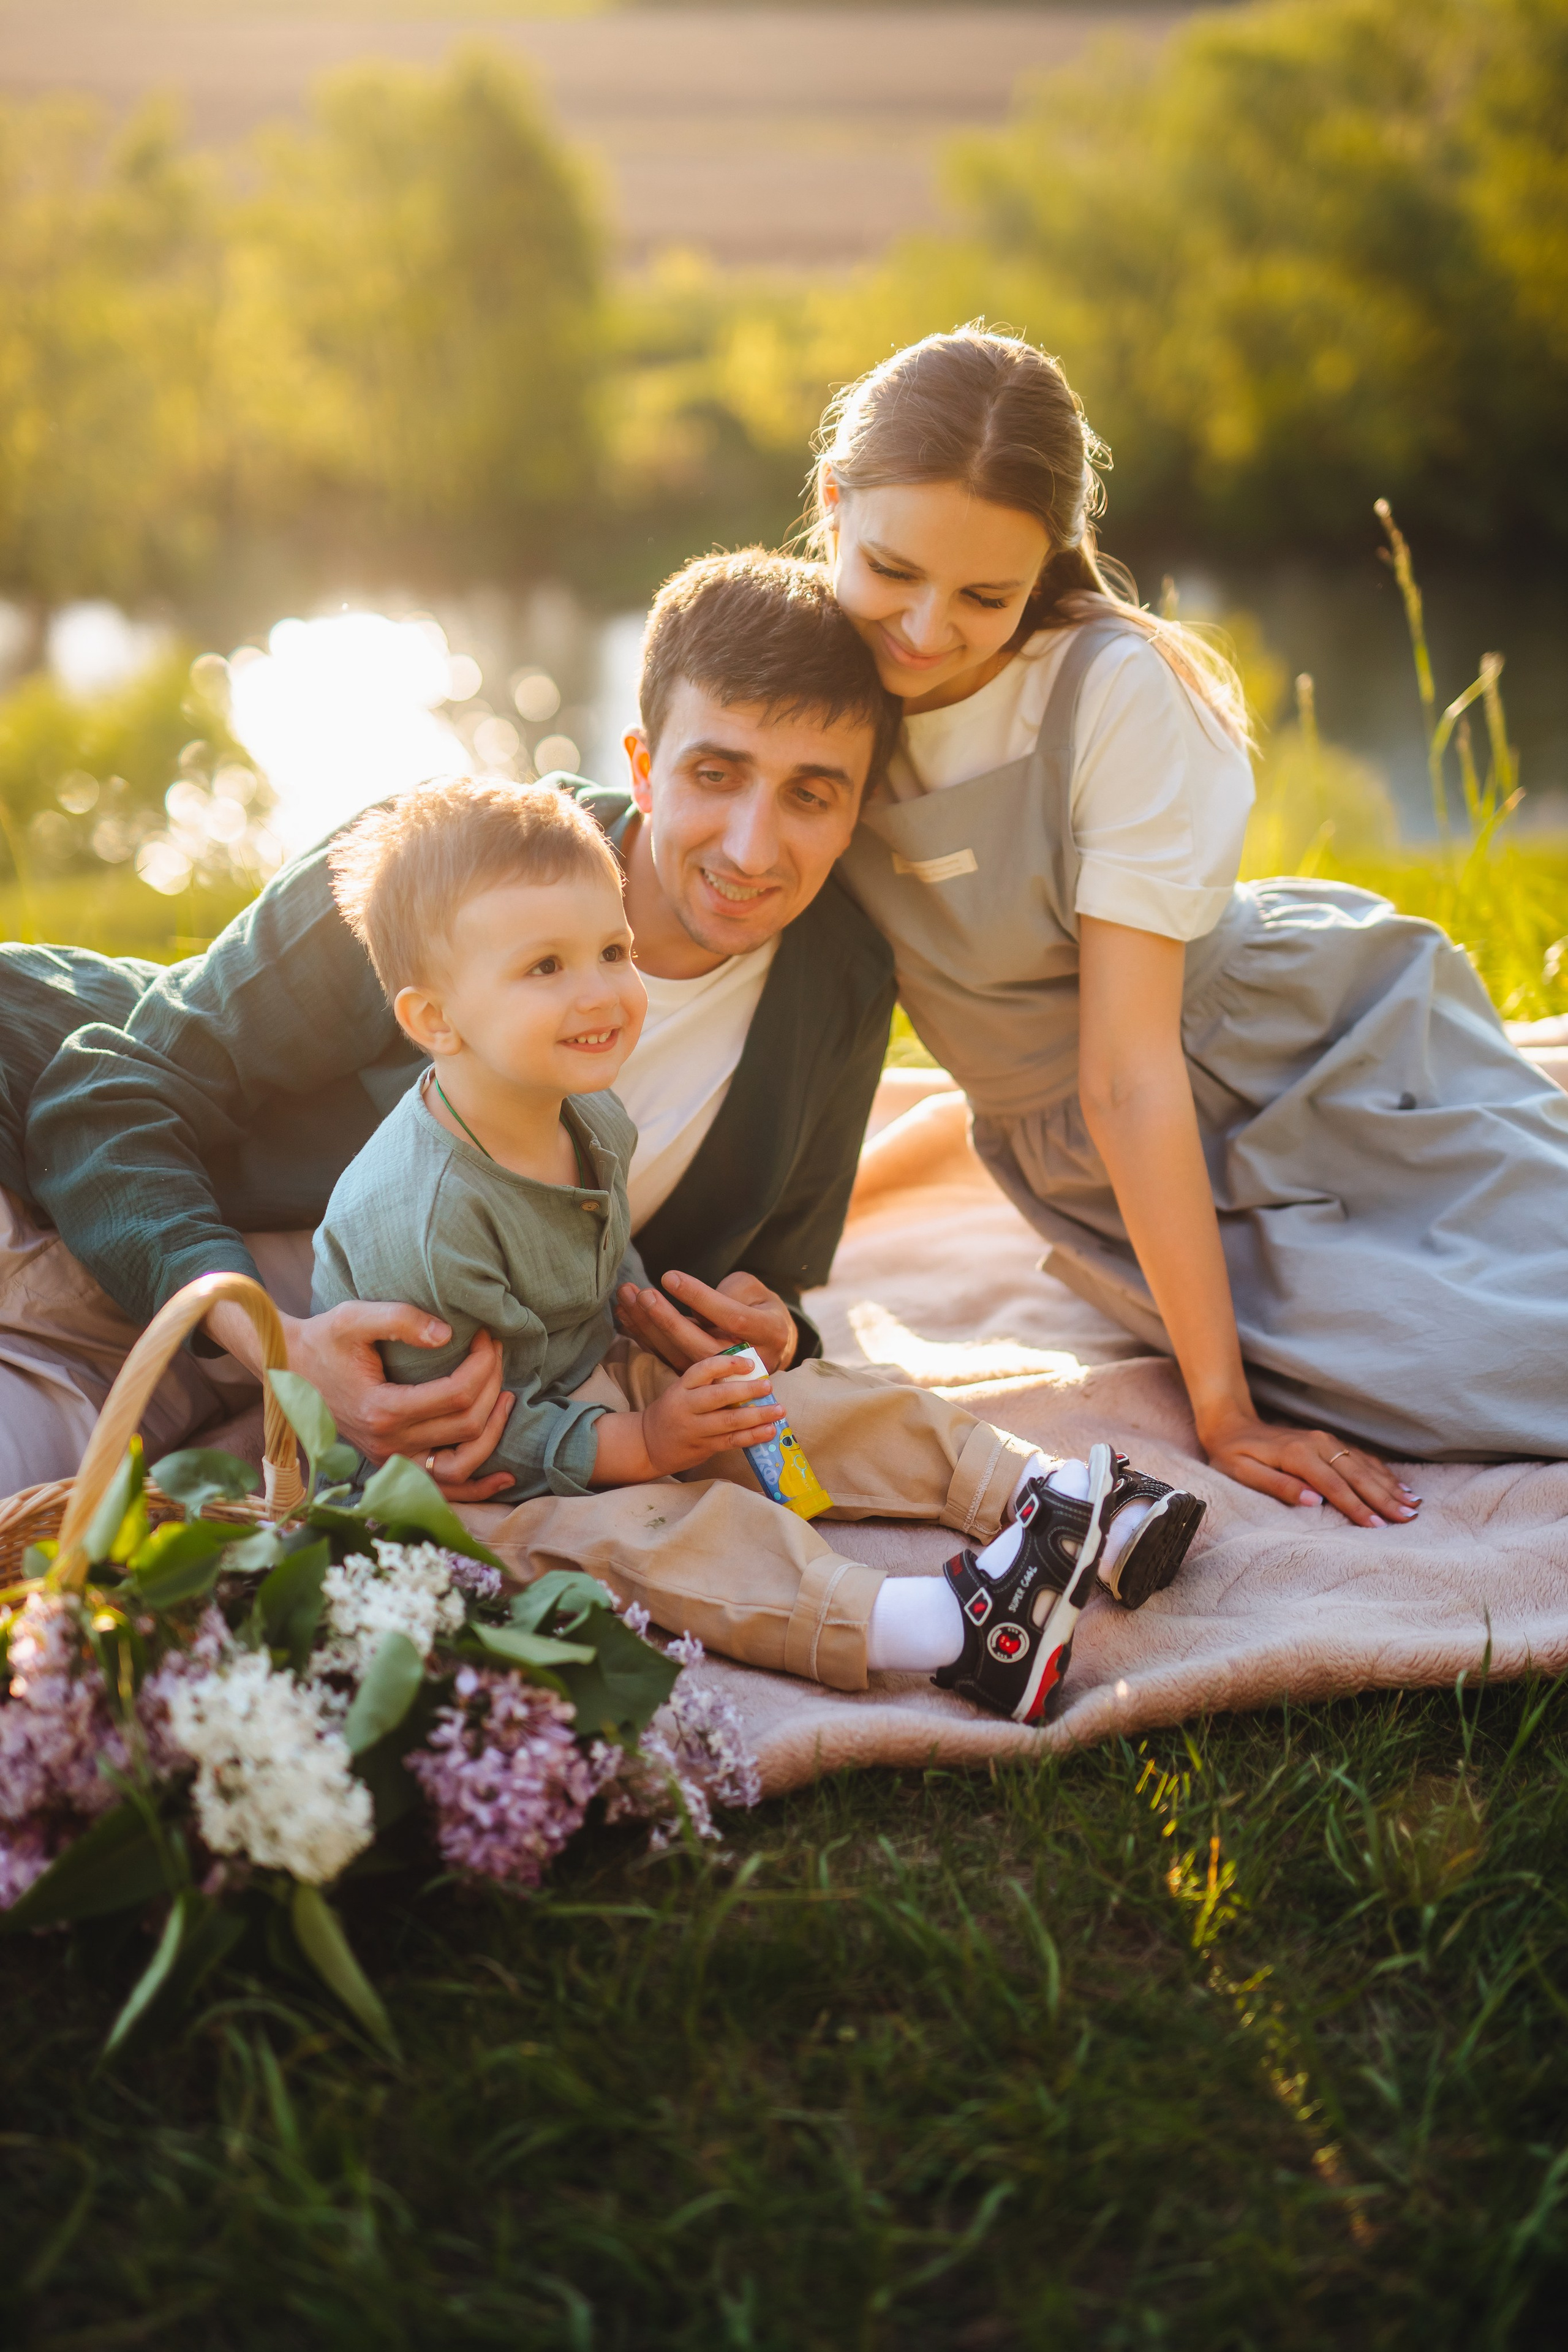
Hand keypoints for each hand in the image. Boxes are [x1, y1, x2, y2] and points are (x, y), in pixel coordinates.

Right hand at [206, 1298, 516, 1502]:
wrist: (292, 1368)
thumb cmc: (325, 1340)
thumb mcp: (355, 1317)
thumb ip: (401, 1320)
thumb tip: (449, 1334)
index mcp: (381, 1409)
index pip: (456, 1394)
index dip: (484, 1365)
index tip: (487, 1337)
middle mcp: (387, 1444)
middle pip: (466, 1425)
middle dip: (492, 1386)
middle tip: (496, 1354)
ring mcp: (390, 1461)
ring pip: (461, 1466)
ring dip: (493, 1433)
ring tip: (506, 1399)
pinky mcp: (392, 1465)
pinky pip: (442, 1490)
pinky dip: (476, 1487)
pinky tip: (504, 1476)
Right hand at [590, 1354, 785, 1484]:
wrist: (648, 1444)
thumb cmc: (674, 1411)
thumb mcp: (682, 1390)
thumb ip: (708, 1383)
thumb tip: (749, 1371)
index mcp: (681, 1387)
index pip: (703, 1370)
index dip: (727, 1364)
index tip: (749, 1363)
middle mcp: (686, 1406)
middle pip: (718, 1396)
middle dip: (747, 1390)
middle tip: (768, 1385)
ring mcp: (695, 1429)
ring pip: (728, 1421)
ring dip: (757, 1416)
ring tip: (779, 1411)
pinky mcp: (703, 1447)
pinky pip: (731, 1441)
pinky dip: (752, 1436)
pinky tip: (769, 1431)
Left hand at [614, 1268, 797, 1374]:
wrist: (771, 1345)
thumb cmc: (760, 1307)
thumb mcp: (756, 1290)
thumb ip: (730, 1293)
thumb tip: (695, 1303)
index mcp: (769, 1332)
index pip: (731, 1316)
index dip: (699, 1297)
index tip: (669, 1276)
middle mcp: (746, 1359)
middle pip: (701, 1345)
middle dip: (667, 1320)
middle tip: (643, 1294)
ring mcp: (721, 1373)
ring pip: (680, 1355)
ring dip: (648, 1327)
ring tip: (626, 1298)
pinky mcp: (700, 1377)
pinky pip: (669, 1358)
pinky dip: (645, 1337)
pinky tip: (625, 1315)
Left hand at [1197, 1405, 1419, 1527]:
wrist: (1232, 1424)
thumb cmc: (1234, 1455)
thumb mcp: (1244, 1474)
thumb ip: (1279, 1486)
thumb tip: (1313, 1501)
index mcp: (1298, 1456)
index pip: (1334, 1487)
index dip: (1357, 1508)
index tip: (1378, 1527)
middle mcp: (1318, 1444)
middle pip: (1357, 1475)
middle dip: (1384, 1498)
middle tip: (1409, 1519)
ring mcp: (1326, 1441)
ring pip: (1364, 1466)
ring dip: (1389, 1486)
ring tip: (1413, 1505)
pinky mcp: (1329, 1442)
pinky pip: (1361, 1457)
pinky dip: (1382, 1472)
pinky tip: (1398, 1486)